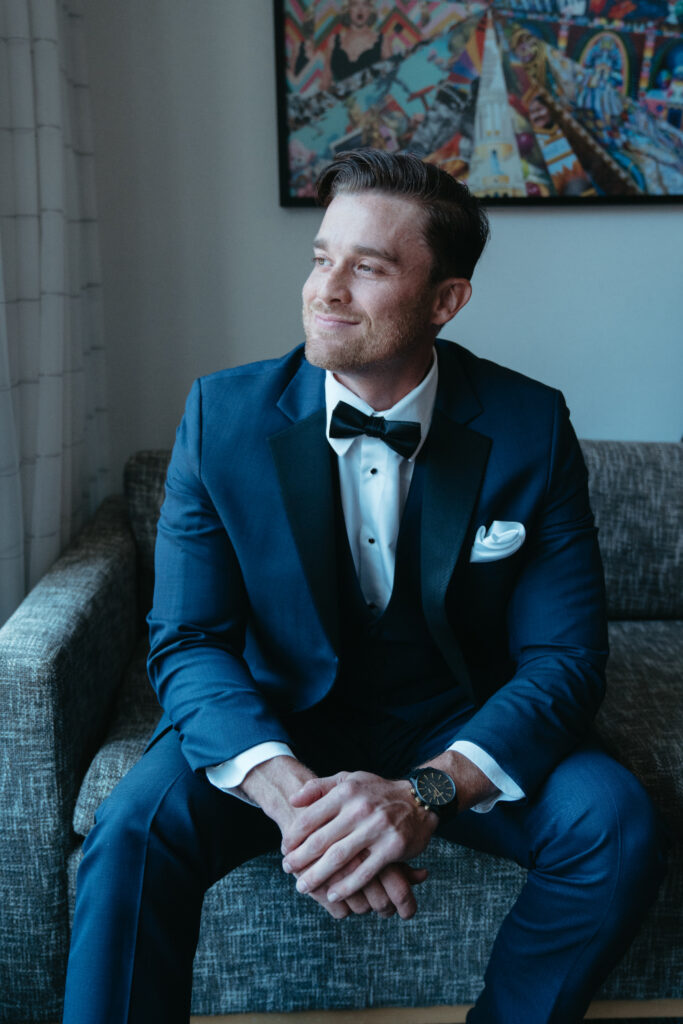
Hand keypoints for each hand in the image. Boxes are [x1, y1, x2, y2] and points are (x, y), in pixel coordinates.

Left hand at [238, 756, 426, 919]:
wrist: (419, 799)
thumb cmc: (377, 792)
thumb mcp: (349, 780)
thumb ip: (319, 787)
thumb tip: (292, 799)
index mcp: (346, 792)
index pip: (310, 817)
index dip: (294, 836)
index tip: (284, 849)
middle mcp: (360, 809)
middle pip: (321, 841)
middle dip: (300, 859)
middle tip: (287, 869)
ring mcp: (376, 828)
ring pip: (339, 858)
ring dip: (317, 876)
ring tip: (303, 886)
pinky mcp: (391, 847)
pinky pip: (364, 872)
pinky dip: (346, 886)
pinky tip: (332, 894)